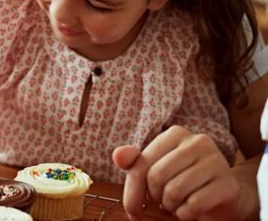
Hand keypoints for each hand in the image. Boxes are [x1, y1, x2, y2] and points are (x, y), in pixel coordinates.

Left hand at [112, 125, 238, 220]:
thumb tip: (118, 155)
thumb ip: (134, 162)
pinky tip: (190, 210)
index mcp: (175, 134)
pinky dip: (186, 214)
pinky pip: (194, 205)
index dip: (132, 192)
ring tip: (177, 204)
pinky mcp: (228, 185)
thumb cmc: (181, 180)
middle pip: (157, 176)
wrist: (221, 196)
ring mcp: (217, 161)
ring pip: (175, 191)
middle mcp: (198, 141)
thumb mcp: (153, 169)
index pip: (141, 163)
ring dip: (171, 206)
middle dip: (155, 197)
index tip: (133, 210)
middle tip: (163, 202)